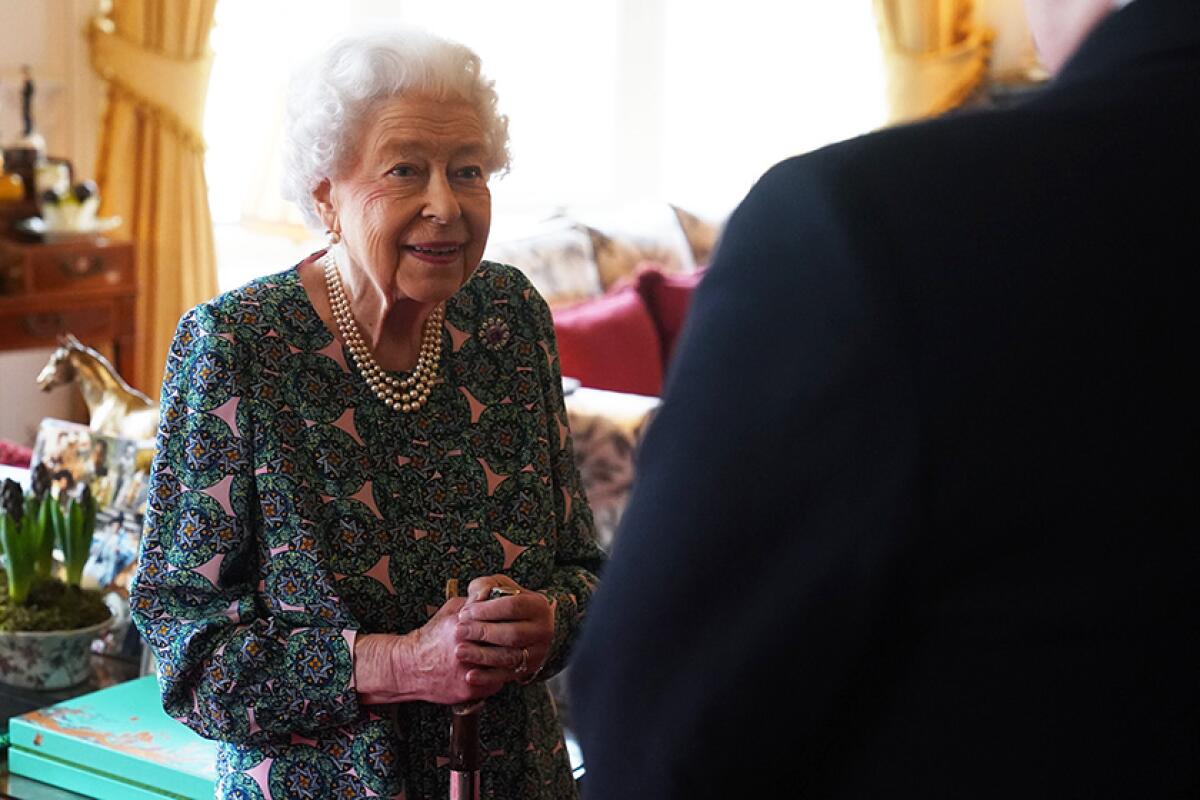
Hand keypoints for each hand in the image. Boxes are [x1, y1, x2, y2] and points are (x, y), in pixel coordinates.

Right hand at [354, 597, 508, 705]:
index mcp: (461, 628)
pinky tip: (498, 668)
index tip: (516, 620)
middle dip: (514, 642)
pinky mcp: (467, 690)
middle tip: (522, 637)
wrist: (410, 667)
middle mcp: (464, 650)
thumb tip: (494, 592)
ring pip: (503, 666)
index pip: (497, 623)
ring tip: (513, 652)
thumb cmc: (431, 637)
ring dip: (510, 660)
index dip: (509, 622)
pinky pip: (495, 683)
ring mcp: (466, 672)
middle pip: (504, 645)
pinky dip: (499, 676)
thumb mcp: (449, 611)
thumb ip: (472, 602)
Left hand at [456, 575, 553, 684]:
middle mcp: (543, 630)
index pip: (513, 606)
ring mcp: (537, 652)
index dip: (487, 610)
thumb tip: (477, 598)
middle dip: (482, 632)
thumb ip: (486, 586)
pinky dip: (487, 677)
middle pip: (512, 634)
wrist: (527, 626)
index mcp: (538, 606)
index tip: (465, 612)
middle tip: (459, 631)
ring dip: (482, 656)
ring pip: (509, 657)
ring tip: (459, 651)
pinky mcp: (527, 670)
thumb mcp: (499, 587)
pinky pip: (506, 676)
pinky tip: (469, 675)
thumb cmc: (506, 602)